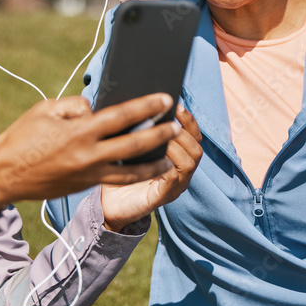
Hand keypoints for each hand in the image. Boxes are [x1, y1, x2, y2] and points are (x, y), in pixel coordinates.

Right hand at [0, 93, 179, 210]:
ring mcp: (89, 174)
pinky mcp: (85, 186)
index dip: (146, 106)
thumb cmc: (22, 137)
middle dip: (159, 134)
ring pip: (131, 172)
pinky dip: (133, 175)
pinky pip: (115, 180)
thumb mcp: (47, 110)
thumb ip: (76, 107)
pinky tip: (144, 170)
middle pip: (134, 145)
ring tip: (169, 158)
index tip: (164, 99)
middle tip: (177, 126)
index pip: (122, 117)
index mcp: (80, 132)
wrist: (3, 175)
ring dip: (153, 164)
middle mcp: (89, 155)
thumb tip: (95, 111)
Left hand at [101, 105, 202, 230]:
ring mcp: (174, 187)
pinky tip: (156, 157)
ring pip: (189, 163)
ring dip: (176, 146)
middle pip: (197, 149)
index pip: (193, 137)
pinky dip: (167, 166)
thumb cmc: (120, 172)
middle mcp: (180, 173)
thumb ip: (136, 127)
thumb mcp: (129, 145)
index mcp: (177, 158)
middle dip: (183, 132)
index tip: (176, 106)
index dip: (188, 120)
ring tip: (161, 139)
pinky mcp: (161, 198)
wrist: (108, 204)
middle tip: (167, 122)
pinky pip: (172, 180)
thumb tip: (132, 101)